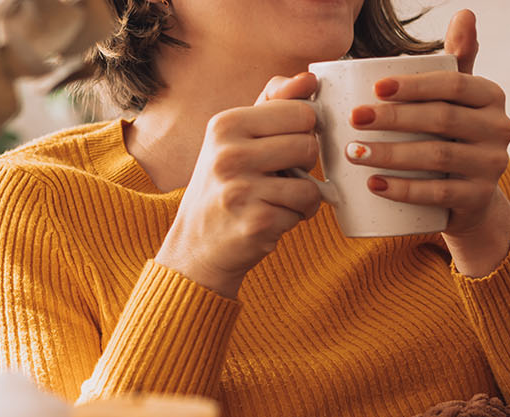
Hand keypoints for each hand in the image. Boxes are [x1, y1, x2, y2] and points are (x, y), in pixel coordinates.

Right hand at [155, 74, 324, 297]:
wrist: (197, 245)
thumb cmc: (224, 185)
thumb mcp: (236, 137)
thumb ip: (273, 103)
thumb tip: (308, 77)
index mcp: (226, 124)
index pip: (301, 112)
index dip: (302, 132)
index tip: (282, 147)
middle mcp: (228, 153)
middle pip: (309, 145)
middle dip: (303, 165)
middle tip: (277, 177)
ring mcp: (241, 189)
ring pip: (311, 183)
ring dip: (302, 196)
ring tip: (275, 199)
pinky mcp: (257, 222)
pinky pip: (304, 211)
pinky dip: (296, 218)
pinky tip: (271, 219)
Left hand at [346, 9, 509, 276]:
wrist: (468, 197)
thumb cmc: (451, 135)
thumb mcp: (456, 97)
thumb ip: (456, 59)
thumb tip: (465, 12)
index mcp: (491, 96)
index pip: (452, 84)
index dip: (414, 85)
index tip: (374, 88)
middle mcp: (500, 129)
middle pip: (441, 119)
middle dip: (393, 118)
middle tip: (353, 120)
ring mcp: (493, 166)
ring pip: (438, 156)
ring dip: (391, 154)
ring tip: (354, 153)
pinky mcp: (478, 198)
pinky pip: (439, 193)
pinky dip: (404, 189)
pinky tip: (374, 185)